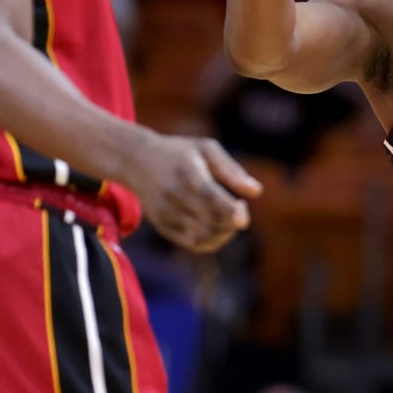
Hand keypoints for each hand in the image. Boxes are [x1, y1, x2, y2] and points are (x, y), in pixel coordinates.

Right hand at [127, 134, 262, 253]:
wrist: (135, 160)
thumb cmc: (179, 152)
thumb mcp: (206, 149)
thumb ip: (231, 170)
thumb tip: (257, 191)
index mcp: (187, 172)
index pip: (209, 196)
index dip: (229, 210)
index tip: (243, 216)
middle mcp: (174, 195)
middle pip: (210, 220)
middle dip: (233, 221)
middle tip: (239, 207)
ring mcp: (166, 213)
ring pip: (203, 236)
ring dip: (225, 232)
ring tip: (229, 216)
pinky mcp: (162, 225)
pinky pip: (193, 243)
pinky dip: (212, 241)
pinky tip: (217, 227)